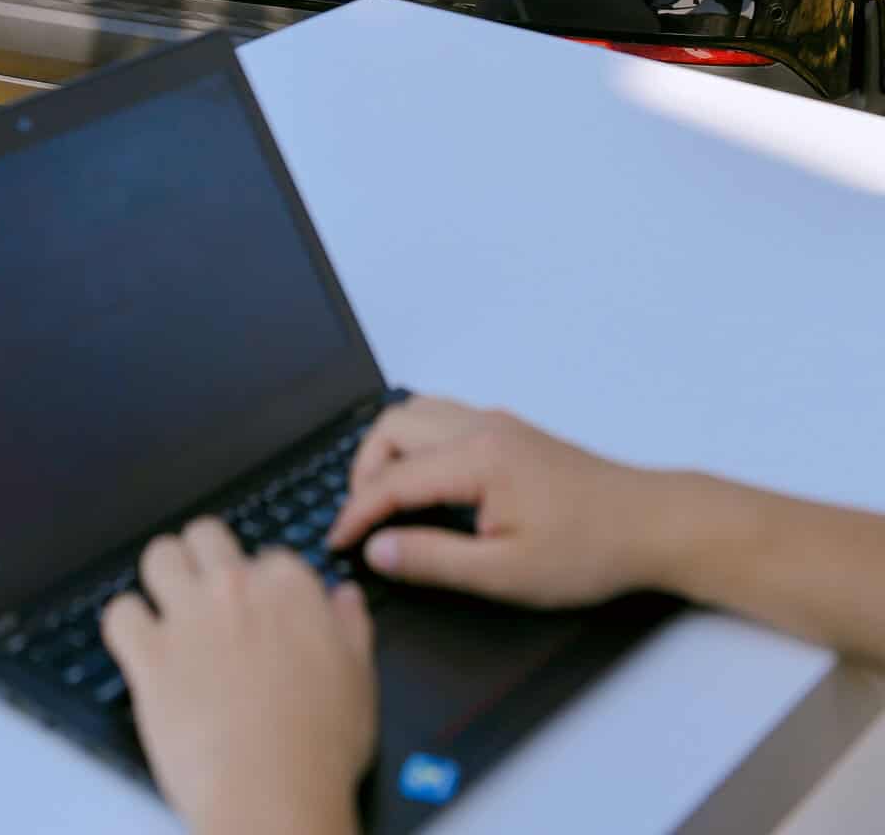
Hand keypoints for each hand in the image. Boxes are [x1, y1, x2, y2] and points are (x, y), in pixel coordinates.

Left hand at [102, 518, 376, 834]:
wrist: (272, 796)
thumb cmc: (318, 749)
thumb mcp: (359, 679)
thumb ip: (351, 626)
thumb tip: (345, 598)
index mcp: (289, 588)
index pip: (268, 555)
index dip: (262, 583)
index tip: (260, 610)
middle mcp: (236, 588)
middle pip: (205, 535)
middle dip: (204, 557)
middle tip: (206, 591)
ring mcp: (189, 617)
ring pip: (159, 556)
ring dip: (162, 576)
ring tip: (168, 606)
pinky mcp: (149, 655)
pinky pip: (119, 613)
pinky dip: (125, 625)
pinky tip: (139, 645)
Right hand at [328, 398, 654, 608]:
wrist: (650, 524)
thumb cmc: (589, 548)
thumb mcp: (505, 573)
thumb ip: (433, 560)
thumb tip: (378, 550)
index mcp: (476, 458)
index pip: (392, 479)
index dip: (357, 513)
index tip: (337, 543)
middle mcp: (482, 428)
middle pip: (394, 426)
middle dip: (364, 471)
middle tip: (359, 520)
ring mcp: (498, 424)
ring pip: (417, 414)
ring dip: (389, 451)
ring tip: (383, 501)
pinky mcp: (510, 432)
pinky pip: (442, 419)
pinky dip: (416, 444)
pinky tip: (424, 484)